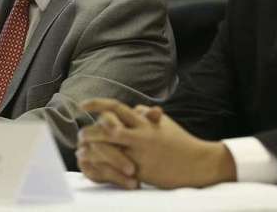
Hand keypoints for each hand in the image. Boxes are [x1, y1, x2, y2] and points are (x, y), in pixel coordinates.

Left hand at [78, 98, 235, 188]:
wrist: (197, 164)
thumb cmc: (179, 141)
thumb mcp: (163, 123)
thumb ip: (146, 114)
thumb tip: (132, 108)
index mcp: (144, 122)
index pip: (115, 107)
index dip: (97, 104)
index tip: (82, 105)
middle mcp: (140, 135)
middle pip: (107, 128)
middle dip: (90, 131)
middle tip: (79, 134)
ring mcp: (140, 154)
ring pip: (108, 148)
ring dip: (92, 148)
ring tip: (82, 149)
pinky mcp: (140, 171)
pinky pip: (115, 168)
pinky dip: (101, 166)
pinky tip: (93, 166)